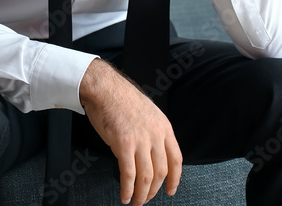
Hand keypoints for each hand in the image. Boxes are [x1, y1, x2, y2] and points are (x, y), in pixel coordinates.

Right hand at [79, 58, 181, 204]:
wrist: (105, 88)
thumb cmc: (121, 99)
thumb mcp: (148, 114)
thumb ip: (153, 134)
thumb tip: (150, 155)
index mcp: (164, 127)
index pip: (176, 159)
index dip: (175, 179)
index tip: (170, 190)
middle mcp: (156, 135)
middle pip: (161, 172)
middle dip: (154, 190)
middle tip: (146, 199)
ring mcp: (141, 140)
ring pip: (146, 177)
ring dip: (141, 195)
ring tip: (136, 202)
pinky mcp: (123, 144)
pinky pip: (129, 174)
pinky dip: (128, 189)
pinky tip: (125, 196)